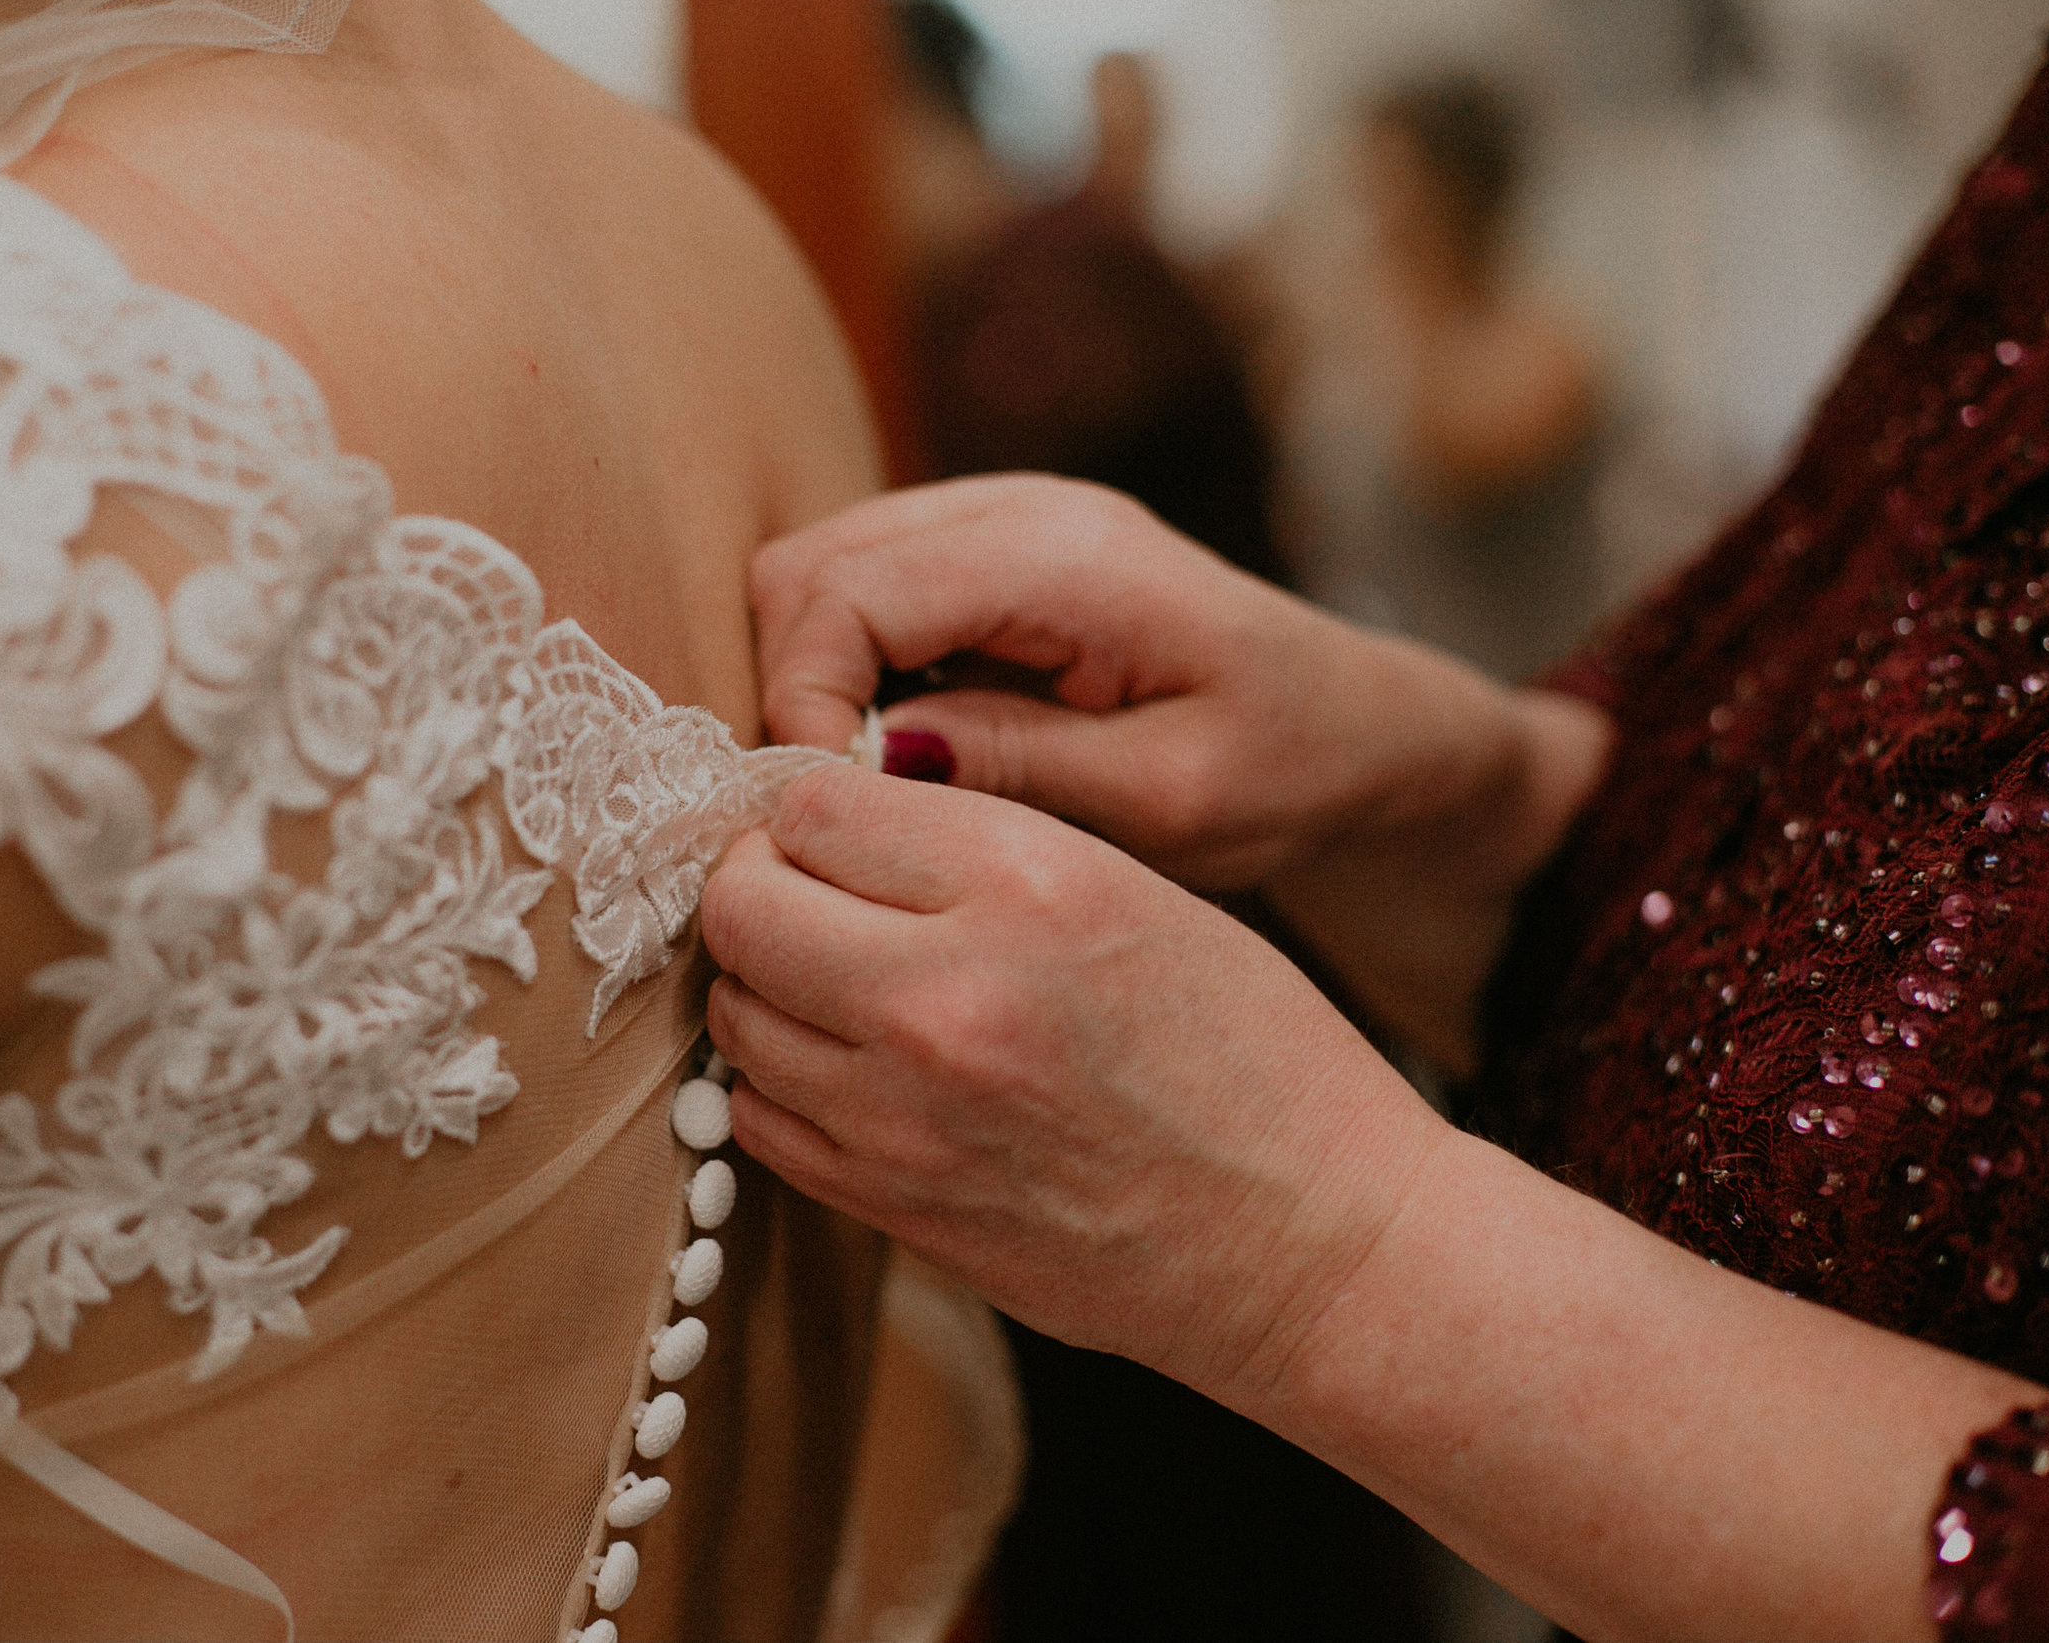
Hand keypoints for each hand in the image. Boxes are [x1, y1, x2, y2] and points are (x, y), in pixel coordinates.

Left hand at [701, 764, 1446, 1397]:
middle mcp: (941, 995)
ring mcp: (900, 1117)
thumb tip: (828, 824)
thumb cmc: (1254, 1056)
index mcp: (1023, 884)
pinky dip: (789, 1083)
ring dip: (771, 987)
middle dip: (763, 885)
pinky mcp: (889, 1208)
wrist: (1313, 1243)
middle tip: (813, 896)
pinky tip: (859, 1071)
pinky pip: (761, 1118)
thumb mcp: (1135, 889)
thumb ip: (973, 846)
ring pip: (735, 1012)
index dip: (814, 809)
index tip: (841, 830)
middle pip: (742, 905)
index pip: (813, 805)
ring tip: (842, 985)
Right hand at [751, 474, 1612, 1064]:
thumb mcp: (1169, 799)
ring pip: (817, 573)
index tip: (829, 814)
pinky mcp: (991, 556)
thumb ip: (1017, 766)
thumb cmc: (1294, 769)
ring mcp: (1002, 521)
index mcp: (1071, 557)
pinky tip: (906, 753)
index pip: (846, 592)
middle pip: (805, 566)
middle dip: (792, 688)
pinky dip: (851, 672)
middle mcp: (1023, 509)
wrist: (1366, 730)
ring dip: (816, 681)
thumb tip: (860, 761)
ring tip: (873, 789)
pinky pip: (864, 593)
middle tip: (840, 809)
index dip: (802, 705)